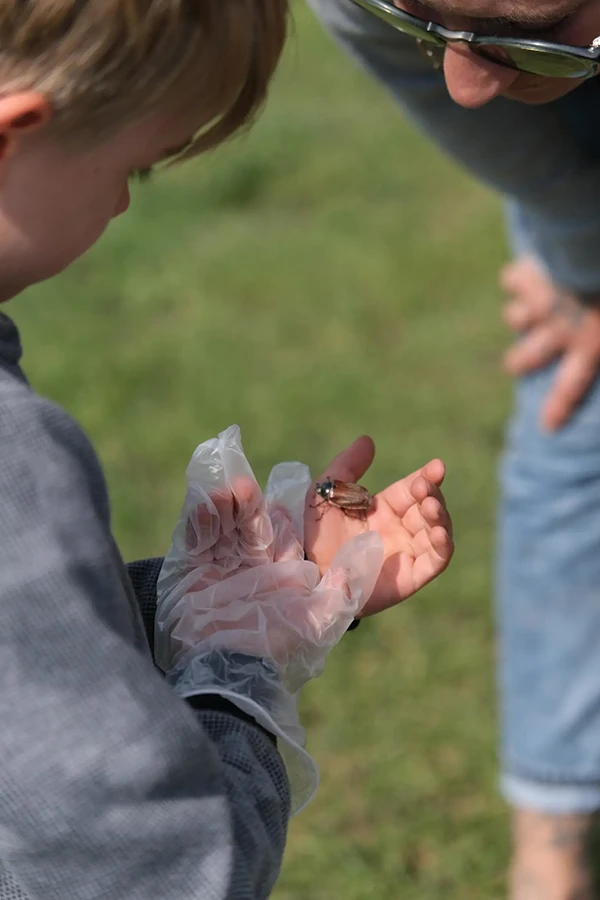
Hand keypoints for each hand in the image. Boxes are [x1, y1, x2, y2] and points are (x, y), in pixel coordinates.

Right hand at [155, 426, 383, 686]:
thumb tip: (372, 550)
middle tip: (245, 486)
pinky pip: (195, 539)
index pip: (282, 537)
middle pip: (249, 526)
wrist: (224, 674)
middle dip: (247, 506)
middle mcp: (250, 566)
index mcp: (280, 574)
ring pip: (223, 527)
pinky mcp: (192, 570)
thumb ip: (345, 588)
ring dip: (223, 508)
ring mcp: (219, 566)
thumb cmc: (274, 650)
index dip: (281, 520)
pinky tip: (204, 503)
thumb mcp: (319, 620)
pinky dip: (198, 521)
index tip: (282, 505)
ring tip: (226, 490)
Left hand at [305, 436, 453, 616]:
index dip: (426, 477)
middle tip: (423, 487)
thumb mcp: (325, 494)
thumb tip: (367, 439)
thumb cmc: (313, 536)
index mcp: (383, 509)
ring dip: (440, 516)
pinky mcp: (409, 577)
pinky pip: (435, 561)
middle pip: (428, 508)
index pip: (412, 489)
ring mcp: (406, 553)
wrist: (307, 574)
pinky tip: (439, 531)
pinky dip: (443, 546)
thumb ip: (346, 467)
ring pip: (437, 532)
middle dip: (431, 495)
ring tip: (430, 505)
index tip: (436, 467)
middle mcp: (399, 530)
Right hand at [501, 256, 599, 430]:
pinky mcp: (529, 277)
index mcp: (589, 345)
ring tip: (531, 305)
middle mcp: (557, 332)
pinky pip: (512, 279)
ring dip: (520, 313)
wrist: (596, 250)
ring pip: (514, 318)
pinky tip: (527, 269)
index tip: (547, 427)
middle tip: (516, 364)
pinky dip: (518, 276)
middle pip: (524, 359)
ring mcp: (539, 305)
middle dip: (518, 363)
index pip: (571, 386)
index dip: (558, 407)